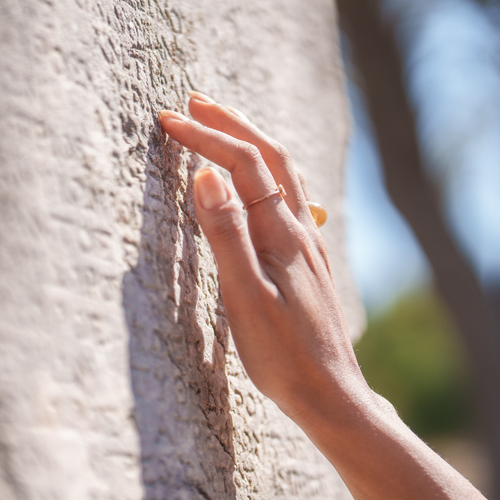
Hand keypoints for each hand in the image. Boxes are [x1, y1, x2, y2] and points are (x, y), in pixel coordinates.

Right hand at [159, 92, 363, 420]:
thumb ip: (226, 234)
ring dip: (252, 142)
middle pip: (270, 157)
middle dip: (231, 124)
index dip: (205, 137)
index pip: (242, 164)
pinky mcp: (310, 262)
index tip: (168, 121)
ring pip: (285, 174)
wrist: (332, 396)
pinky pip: (291, 197)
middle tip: (193, 103)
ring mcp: (309, 245)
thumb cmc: (283, 357)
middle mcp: (301, 231)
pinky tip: (260, 185)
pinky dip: (267, 172)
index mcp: (282, 235)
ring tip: (224, 127)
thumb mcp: (244, 298)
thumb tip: (206, 174)